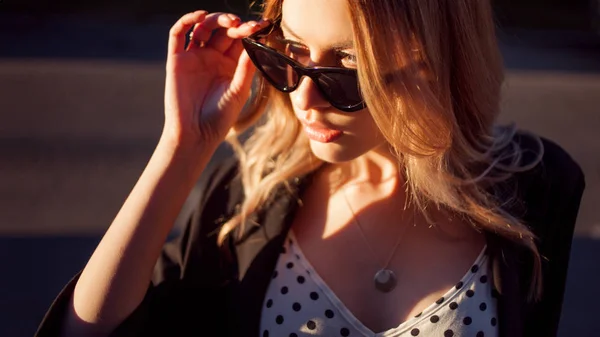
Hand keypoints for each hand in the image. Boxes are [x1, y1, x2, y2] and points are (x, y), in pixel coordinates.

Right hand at [162, 11, 266, 149]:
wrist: (195, 134)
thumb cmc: (220, 117)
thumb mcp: (238, 91)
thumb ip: (246, 68)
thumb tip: (257, 42)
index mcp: (230, 65)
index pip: (240, 40)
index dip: (249, 30)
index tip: (261, 25)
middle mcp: (212, 58)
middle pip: (222, 30)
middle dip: (234, 24)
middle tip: (243, 26)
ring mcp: (194, 57)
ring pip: (202, 28)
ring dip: (215, 19)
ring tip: (229, 21)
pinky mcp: (177, 60)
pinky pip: (178, 34)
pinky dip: (187, 21)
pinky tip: (200, 16)